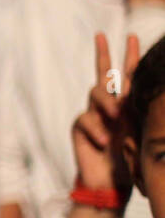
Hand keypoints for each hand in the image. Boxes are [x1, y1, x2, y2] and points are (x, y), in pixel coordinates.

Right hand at [71, 32, 139, 192]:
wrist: (110, 181)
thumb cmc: (130, 158)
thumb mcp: (138, 130)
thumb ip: (134, 109)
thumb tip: (130, 90)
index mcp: (127, 105)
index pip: (129, 76)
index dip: (129, 56)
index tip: (132, 36)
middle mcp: (109, 105)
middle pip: (104, 75)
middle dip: (103, 54)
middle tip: (101, 36)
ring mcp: (93, 114)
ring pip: (95, 92)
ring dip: (107, 102)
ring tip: (117, 117)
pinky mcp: (80, 126)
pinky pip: (86, 118)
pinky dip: (97, 130)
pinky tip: (105, 141)